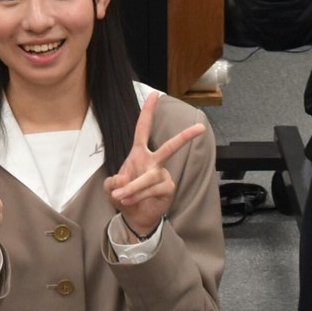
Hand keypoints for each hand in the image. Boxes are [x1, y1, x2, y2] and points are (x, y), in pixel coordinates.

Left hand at [105, 90, 205, 239]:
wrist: (134, 216)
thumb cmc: (124, 195)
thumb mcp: (110, 187)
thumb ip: (112, 182)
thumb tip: (123, 181)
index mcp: (139, 153)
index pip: (143, 129)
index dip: (148, 112)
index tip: (155, 94)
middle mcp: (154, 161)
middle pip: (170, 148)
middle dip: (185, 137)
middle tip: (201, 127)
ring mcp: (163, 175)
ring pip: (149, 177)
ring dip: (133, 187)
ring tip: (121, 196)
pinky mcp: (168, 188)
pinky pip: (153, 189)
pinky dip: (138, 195)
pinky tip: (130, 201)